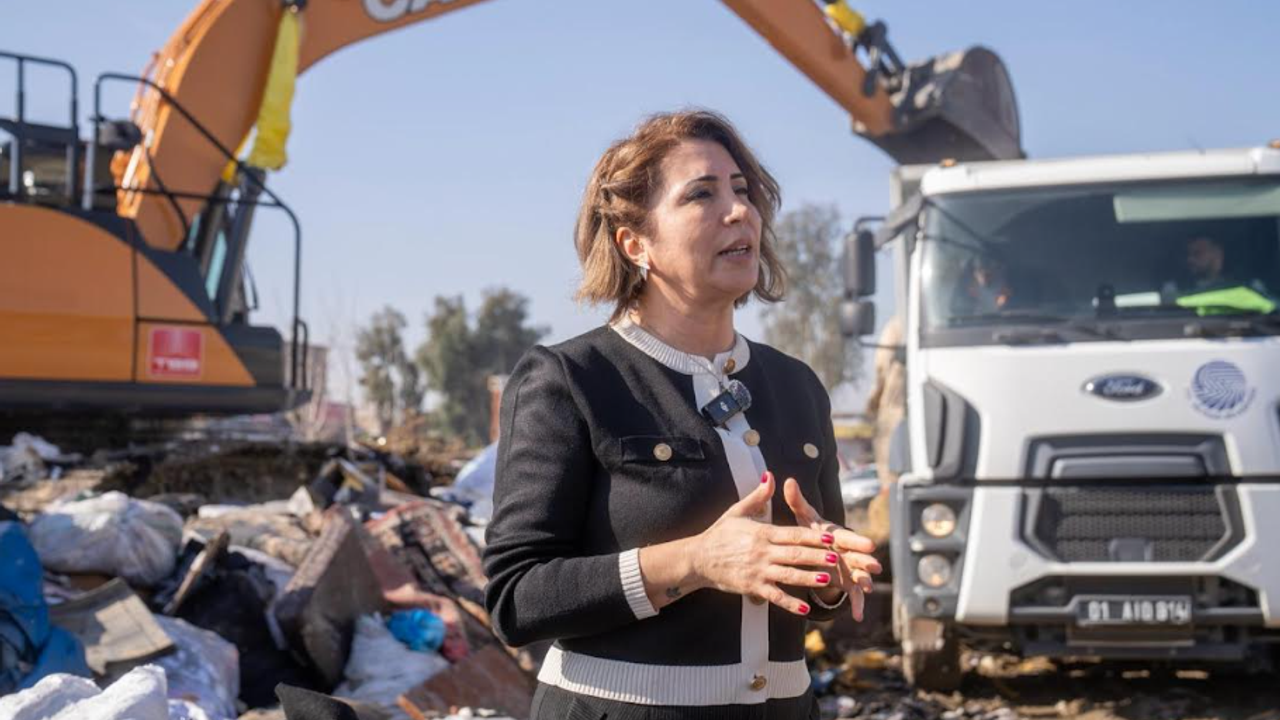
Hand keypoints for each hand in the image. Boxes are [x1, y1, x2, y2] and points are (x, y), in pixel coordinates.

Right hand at [688, 472, 841, 615]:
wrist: (698, 558)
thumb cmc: (719, 534)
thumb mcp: (737, 511)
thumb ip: (758, 496)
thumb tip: (771, 475)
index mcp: (762, 533)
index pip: (793, 534)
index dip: (813, 536)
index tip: (831, 537)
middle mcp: (761, 552)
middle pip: (794, 555)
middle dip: (817, 556)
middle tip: (837, 558)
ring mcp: (757, 571)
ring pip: (788, 576)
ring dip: (808, 578)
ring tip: (827, 579)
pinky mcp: (752, 587)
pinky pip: (774, 596)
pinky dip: (789, 604)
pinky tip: (804, 609)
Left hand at [782, 477, 881, 621]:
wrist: (820, 549)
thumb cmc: (813, 531)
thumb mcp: (805, 517)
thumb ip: (796, 501)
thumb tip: (787, 481)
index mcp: (837, 536)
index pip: (847, 538)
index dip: (857, 542)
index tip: (870, 544)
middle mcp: (847, 552)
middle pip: (858, 557)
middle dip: (866, 561)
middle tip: (874, 566)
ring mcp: (849, 568)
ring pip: (859, 575)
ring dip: (864, 581)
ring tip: (867, 588)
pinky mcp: (848, 583)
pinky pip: (854, 595)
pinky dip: (858, 605)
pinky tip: (858, 616)